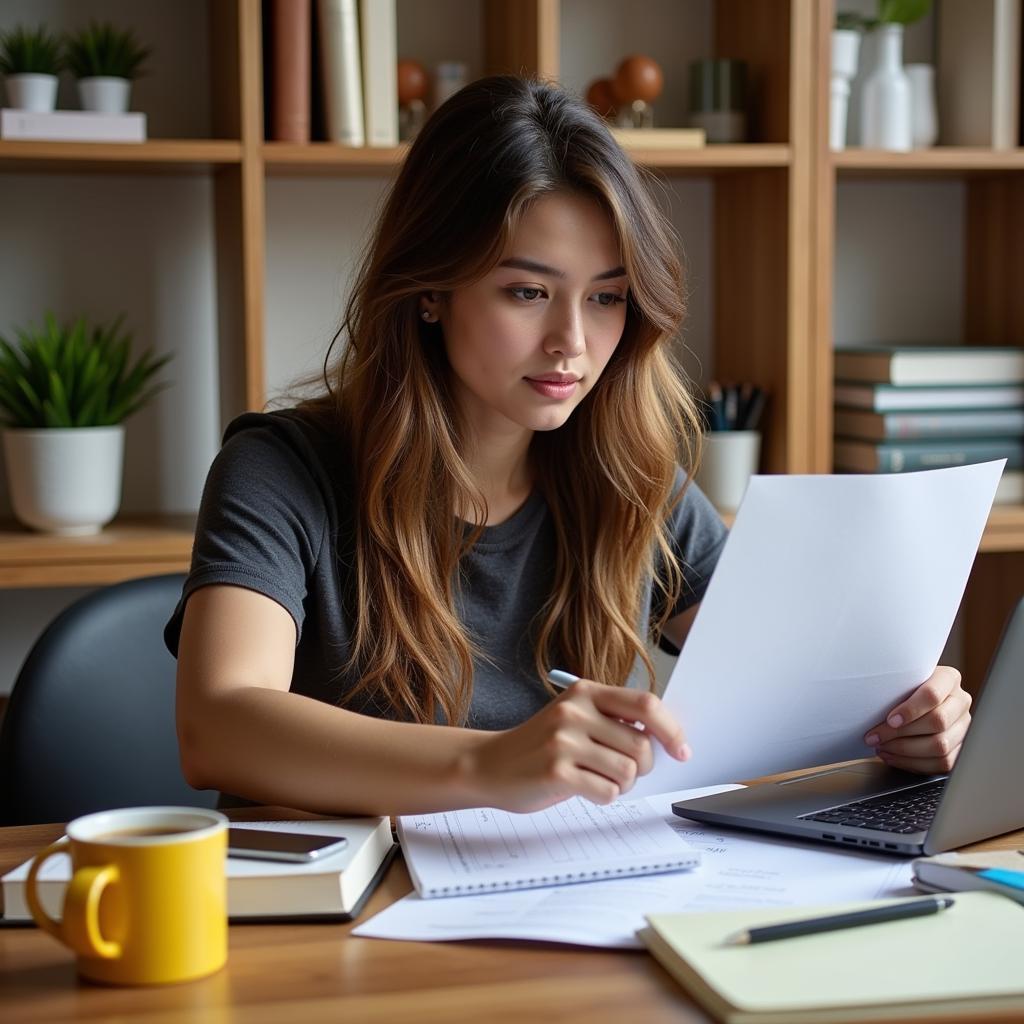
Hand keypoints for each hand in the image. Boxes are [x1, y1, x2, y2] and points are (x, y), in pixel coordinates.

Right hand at [463, 679, 690, 812]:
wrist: (489, 765)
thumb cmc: (541, 745)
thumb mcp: (575, 718)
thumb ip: (614, 719)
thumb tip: (666, 737)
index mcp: (585, 692)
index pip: (646, 704)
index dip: (671, 729)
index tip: (682, 750)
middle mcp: (575, 711)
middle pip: (642, 745)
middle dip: (641, 767)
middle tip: (619, 770)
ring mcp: (564, 741)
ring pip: (628, 773)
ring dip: (621, 784)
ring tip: (596, 778)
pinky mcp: (557, 772)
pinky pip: (608, 792)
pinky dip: (605, 797)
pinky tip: (583, 789)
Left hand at [863, 666, 971, 774]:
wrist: (914, 698)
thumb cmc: (903, 687)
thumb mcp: (900, 679)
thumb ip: (894, 685)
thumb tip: (867, 698)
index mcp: (948, 679)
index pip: (933, 694)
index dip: (910, 709)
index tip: (889, 719)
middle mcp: (960, 702)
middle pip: (938, 722)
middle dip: (901, 733)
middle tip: (875, 737)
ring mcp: (963, 726)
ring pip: (940, 746)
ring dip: (905, 751)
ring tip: (881, 747)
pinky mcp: (960, 748)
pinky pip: (942, 763)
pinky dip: (913, 763)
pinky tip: (892, 756)